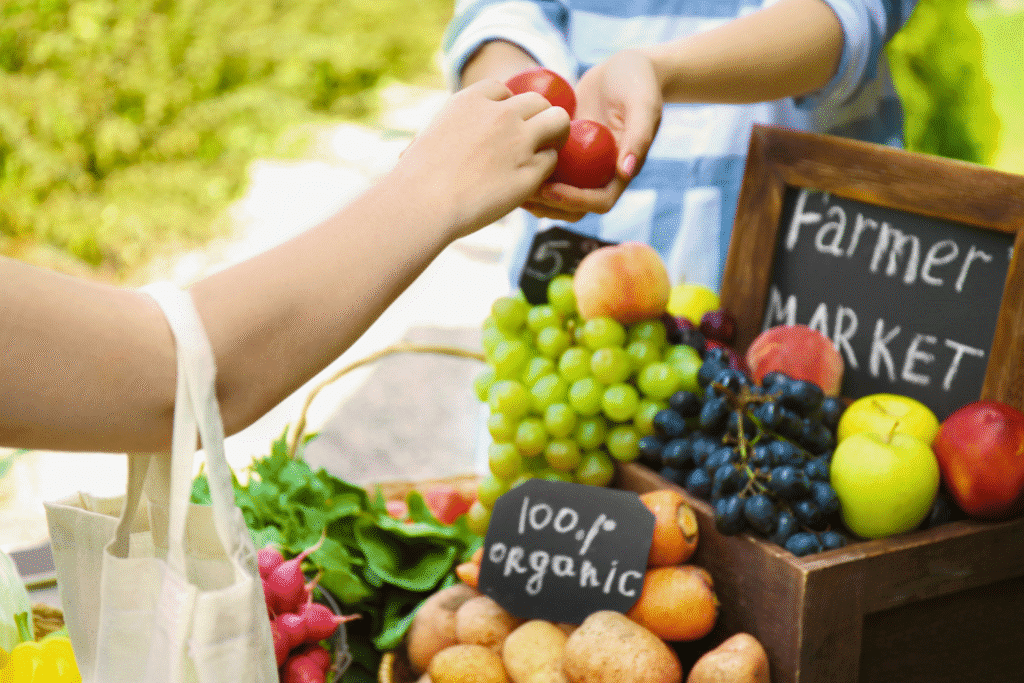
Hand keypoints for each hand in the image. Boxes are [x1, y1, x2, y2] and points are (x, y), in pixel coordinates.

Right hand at [391, 78, 570, 237]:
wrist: (423, 203)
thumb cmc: (417, 177)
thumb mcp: (431, 135)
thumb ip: (453, 127)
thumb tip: (446, 138)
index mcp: (472, 100)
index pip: (503, 90)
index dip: (506, 108)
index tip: (501, 126)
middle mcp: (501, 114)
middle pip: (538, 101)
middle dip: (538, 118)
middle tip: (532, 139)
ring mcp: (519, 142)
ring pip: (558, 122)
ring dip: (554, 137)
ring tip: (542, 154)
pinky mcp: (530, 172)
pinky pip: (551, 161)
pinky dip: (544, 170)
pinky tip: (529, 182)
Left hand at [522, 50, 662, 221]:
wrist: (625, 67)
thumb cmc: (638, 82)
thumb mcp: (642, 104)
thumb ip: (639, 135)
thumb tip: (625, 171)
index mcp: (621, 170)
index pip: (600, 202)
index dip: (575, 201)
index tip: (551, 189)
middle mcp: (600, 173)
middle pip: (575, 207)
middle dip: (549, 205)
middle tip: (524, 192)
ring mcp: (582, 164)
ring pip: (557, 194)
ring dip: (536, 196)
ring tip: (510, 183)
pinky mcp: (566, 151)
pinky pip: (547, 170)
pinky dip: (529, 171)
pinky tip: (509, 161)